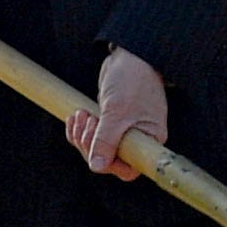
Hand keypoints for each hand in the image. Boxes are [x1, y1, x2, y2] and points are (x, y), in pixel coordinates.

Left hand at [67, 47, 171, 180]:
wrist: (130, 57)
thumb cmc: (133, 82)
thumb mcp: (117, 113)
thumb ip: (106, 142)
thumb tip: (97, 167)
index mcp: (149, 140)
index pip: (128, 169)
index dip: (109, 163)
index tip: (97, 146)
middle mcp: (137, 139)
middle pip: (107, 160)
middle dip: (90, 144)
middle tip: (87, 122)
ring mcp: (122, 131)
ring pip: (95, 149)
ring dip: (82, 135)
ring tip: (81, 115)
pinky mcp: (109, 122)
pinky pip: (89, 137)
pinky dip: (79, 129)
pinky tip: (76, 116)